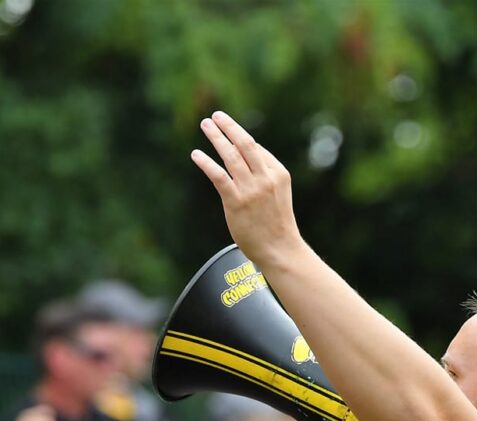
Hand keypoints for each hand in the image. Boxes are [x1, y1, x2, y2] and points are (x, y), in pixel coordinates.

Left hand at [191, 111, 302, 264]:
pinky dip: (206, 163)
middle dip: (229, 127)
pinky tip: (196, 155)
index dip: (240, 138)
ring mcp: (251, 189)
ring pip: (231, 155)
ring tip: (205, 125)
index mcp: (279, 173)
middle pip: (245, 144)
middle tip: (215, 115)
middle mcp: (266, 177)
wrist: (280, 249)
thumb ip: (265, 176)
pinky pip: (219, 176)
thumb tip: (246, 160)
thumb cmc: (276, 225)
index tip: (227, 130)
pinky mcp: (236, 201)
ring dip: (216, 137)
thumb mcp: (278, 194)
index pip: (257, 149)